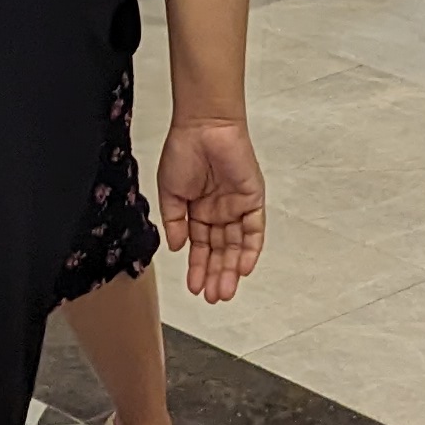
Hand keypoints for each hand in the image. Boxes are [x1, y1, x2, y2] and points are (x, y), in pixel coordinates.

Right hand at [154, 119, 264, 301]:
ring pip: (236, 245)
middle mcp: (219, 211)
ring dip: (230, 269)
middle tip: (213, 297)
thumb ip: (174, 222)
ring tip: (223, 290)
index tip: (194, 287)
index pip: (201, 246)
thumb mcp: (170, 192)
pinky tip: (242, 269)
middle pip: (220, 250)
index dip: (198, 268)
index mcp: (198, 210)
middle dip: (216, 274)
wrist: (203, 127)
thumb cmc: (183, 151)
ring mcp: (237, 206)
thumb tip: (176, 248)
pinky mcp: (253, 199)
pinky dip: (250, 250)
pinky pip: (254, 230)